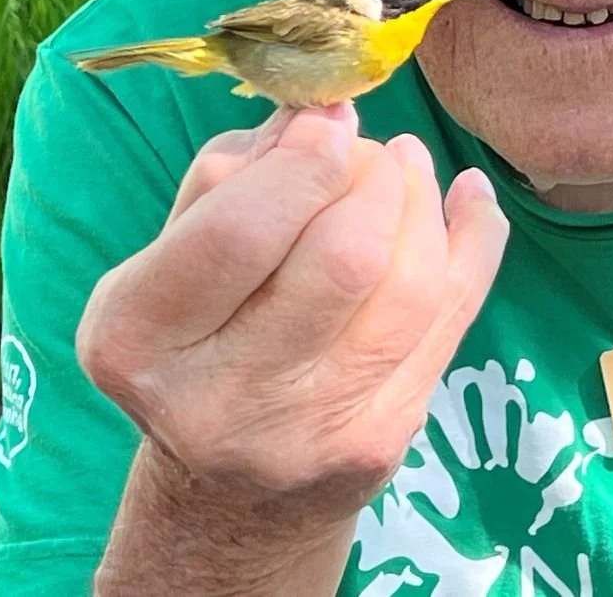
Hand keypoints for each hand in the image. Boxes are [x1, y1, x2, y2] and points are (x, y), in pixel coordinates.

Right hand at [76, 102, 508, 576]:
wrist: (224, 501)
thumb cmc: (190, 345)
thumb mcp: (168, 261)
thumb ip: (231, 178)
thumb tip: (320, 111)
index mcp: (139, 339)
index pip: (242, 232)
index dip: (304, 159)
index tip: (327, 117)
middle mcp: (220, 400)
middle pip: (343, 257)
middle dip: (371, 175)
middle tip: (363, 152)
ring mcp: (310, 433)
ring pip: (410, 288)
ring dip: (420, 201)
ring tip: (404, 166)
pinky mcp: (380, 445)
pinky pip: (455, 318)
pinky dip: (473, 239)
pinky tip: (467, 196)